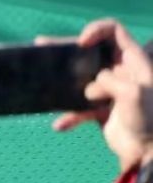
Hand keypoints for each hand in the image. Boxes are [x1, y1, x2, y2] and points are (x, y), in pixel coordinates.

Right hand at [52, 20, 152, 171]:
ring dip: (62, 81)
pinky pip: (79, 108)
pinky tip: (60, 124)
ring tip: (41, 79)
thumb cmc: (148, 119)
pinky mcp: (102, 110)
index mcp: (134, 62)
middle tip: (42, 45)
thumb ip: (109, 80)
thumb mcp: (132, 92)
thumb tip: (92, 85)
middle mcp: (122, 72)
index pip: (115, 32)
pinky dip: (69, 115)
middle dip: (68, 50)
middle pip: (92, 53)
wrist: (148, 152)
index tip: (81, 44)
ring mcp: (111, 91)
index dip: (96, 30)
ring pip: (82, 79)